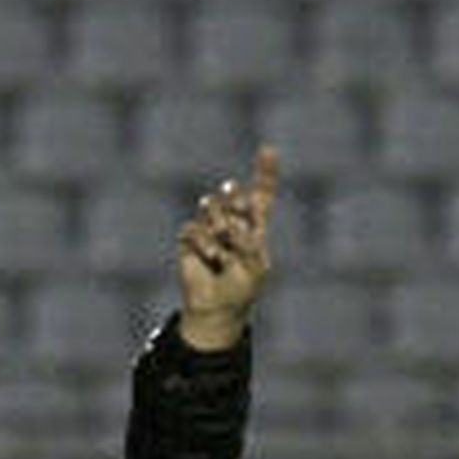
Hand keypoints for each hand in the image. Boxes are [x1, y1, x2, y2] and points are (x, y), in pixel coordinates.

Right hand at [177, 143, 279, 350]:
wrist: (217, 309)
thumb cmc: (241, 288)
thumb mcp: (255, 265)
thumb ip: (247, 239)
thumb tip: (225, 223)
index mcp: (255, 226)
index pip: (261, 193)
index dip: (265, 172)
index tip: (268, 150)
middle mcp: (232, 222)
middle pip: (233, 194)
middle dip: (235, 201)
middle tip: (237, 221)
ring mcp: (210, 228)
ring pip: (211, 206)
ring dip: (219, 225)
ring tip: (223, 249)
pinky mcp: (191, 239)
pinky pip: (194, 228)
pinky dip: (204, 242)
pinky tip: (211, 257)